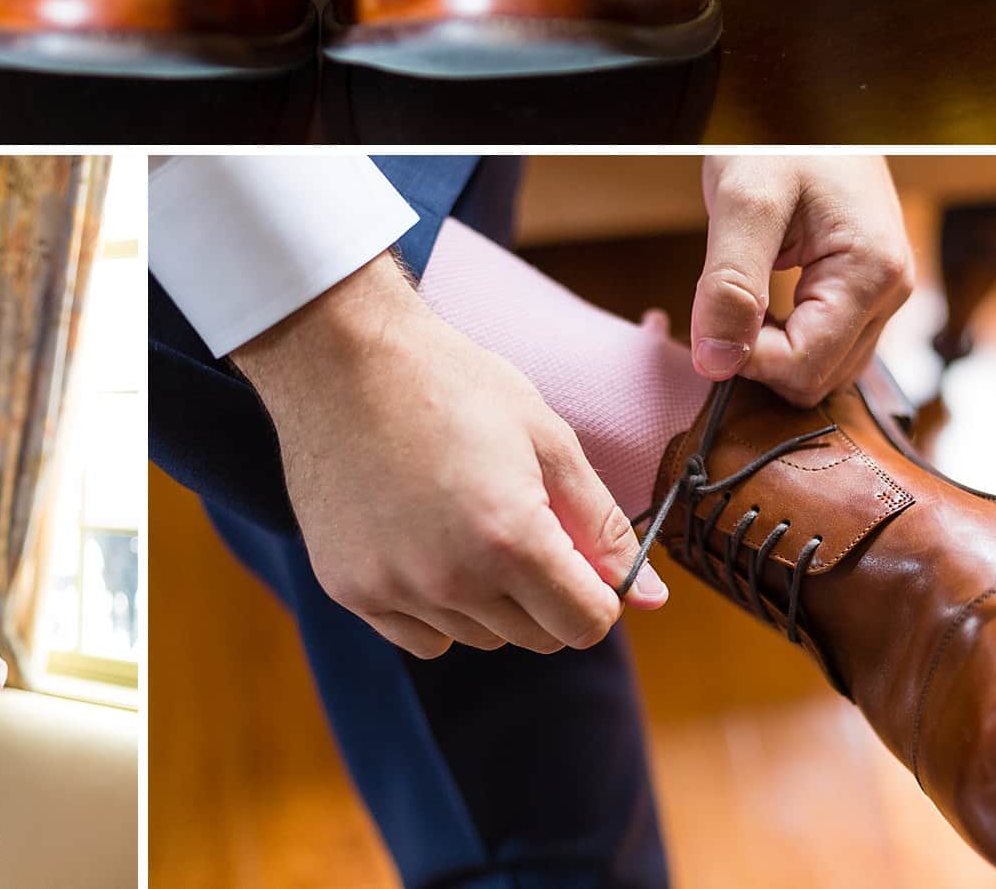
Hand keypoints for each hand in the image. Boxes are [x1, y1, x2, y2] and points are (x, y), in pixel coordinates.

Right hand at [234, 251, 667, 659]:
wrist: (343, 356)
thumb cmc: (452, 382)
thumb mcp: (546, 437)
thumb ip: (602, 524)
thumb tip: (652, 596)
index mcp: (509, 540)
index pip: (587, 624)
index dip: (598, 590)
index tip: (582, 550)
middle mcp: (449, 582)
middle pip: (536, 638)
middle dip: (548, 592)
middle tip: (525, 521)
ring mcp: (392, 590)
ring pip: (478, 637)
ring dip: (490, 598)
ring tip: (466, 517)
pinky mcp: (349, 590)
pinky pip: (420, 636)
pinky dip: (435, 606)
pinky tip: (425, 540)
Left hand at [692, 156, 913, 405]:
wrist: (806, 106)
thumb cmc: (779, 139)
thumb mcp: (743, 199)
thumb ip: (730, 284)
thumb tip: (716, 362)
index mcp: (871, 273)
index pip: (805, 368)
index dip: (746, 359)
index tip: (711, 319)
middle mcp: (891, 291)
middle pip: (819, 378)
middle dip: (760, 357)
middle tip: (723, 303)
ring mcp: (884, 292)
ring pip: (825, 368)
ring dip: (774, 351)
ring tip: (741, 298)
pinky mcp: (867, 288)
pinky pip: (829, 343)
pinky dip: (788, 338)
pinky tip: (760, 305)